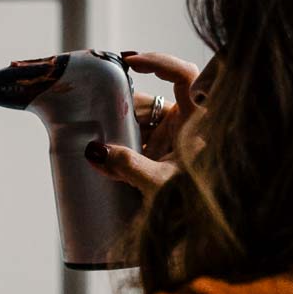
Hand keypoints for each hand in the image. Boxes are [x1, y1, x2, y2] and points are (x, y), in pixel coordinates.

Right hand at [91, 52, 208, 197]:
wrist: (197, 232)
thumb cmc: (191, 204)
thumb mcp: (158, 183)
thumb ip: (127, 166)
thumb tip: (94, 150)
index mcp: (196, 122)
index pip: (184, 76)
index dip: (159, 62)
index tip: (130, 62)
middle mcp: (185, 125)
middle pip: (150, 100)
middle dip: (121, 107)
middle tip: (97, 113)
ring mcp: (170, 139)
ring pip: (137, 120)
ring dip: (115, 127)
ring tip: (96, 138)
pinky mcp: (156, 154)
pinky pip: (132, 139)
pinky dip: (116, 143)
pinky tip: (101, 151)